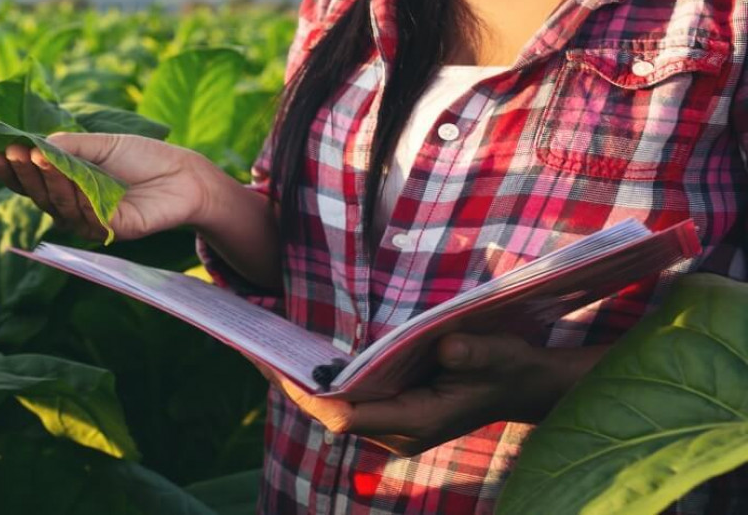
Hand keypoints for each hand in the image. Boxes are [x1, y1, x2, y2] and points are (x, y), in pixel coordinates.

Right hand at [0, 132, 219, 241]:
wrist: (183, 174)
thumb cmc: (141, 157)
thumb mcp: (100, 145)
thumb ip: (67, 147)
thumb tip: (34, 146)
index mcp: (68, 186)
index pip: (31, 183)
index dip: (12, 172)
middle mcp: (74, 207)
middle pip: (40, 196)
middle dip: (25, 175)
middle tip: (15, 153)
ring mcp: (92, 222)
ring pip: (60, 206)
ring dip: (49, 181)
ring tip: (39, 158)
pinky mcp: (112, 231)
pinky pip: (87, 216)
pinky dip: (77, 197)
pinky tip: (70, 178)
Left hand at [246, 333, 609, 456]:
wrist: (524, 386)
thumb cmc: (511, 369)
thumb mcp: (501, 355)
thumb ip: (476, 352)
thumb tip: (448, 348)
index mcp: (415, 421)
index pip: (347, 416)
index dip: (311, 395)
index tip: (280, 367)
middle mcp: (395, 429)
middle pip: (329, 413)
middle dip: (290, 383)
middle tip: (252, 347)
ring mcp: (391, 424)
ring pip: (332, 408)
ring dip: (299, 381)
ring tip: (261, 346)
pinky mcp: (390, 412)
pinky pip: (344, 400)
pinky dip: (320, 379)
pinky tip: (296, 354)